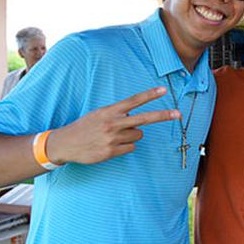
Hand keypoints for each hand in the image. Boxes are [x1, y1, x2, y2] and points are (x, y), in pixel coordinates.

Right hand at [45, 87, 178, 164]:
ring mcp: (112, 138)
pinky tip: (111, 145)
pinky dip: (125, 146)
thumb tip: (137, 118)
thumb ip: (118, 114)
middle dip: (163, 116)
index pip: (133, 101)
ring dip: (132, 135)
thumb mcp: (99, 114)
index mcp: (109, 111)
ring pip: (138, 135)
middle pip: (144, 119)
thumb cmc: (85, 127)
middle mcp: (113, 123)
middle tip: (178, 114)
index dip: (149, 95)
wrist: (65, 143)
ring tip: (115, 136)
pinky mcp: (111, 152)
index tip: (163, 91)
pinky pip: (131, 147)